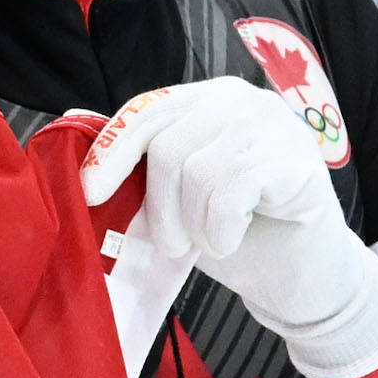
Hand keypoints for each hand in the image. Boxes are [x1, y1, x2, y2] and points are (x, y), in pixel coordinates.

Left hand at [76, 77, 377, 377]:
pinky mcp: (297, 157)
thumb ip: (143, 171)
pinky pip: (232, 190)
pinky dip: (221, 228)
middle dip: (159, 206)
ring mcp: (275, 124)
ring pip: (198, 171)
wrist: (300, 276)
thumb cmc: (234, 234)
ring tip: (209, 242)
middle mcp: (242, 100)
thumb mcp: (177, 199)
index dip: (112, 151)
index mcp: (208, 101)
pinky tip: (232, 240)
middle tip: (170, 245)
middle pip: (167, 145)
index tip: (89, 192)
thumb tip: (77, 153)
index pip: (147, 110)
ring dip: (193, 223)